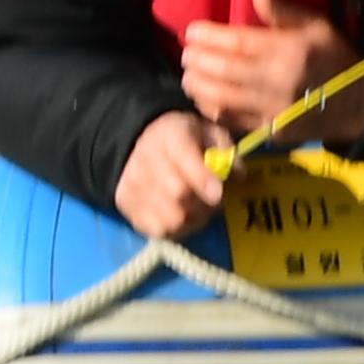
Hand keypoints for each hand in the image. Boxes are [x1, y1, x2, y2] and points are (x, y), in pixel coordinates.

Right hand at [115, 110, 233, 241]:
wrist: (140, 142)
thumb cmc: (185, 140)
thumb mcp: (210, 133)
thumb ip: (226, 151)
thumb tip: (236, 175)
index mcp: (170, 136)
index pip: (183, 157)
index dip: (202, 179)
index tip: (218, 193)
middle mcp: (145, 159)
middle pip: (177, 193)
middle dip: (204, 203)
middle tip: (213, 201)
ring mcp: (133, 185)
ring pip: (170, 217)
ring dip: (192, 220)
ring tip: (197, 210)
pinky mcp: (127, 205)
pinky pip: (157, 230)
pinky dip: (175, 230)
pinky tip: (181, 217)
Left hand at [181, 0, 363, 141]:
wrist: (361, 104)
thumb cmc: (334, 58)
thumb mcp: (317, 26)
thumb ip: (282, 9)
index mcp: (289, 51)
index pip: (236, 42)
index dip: (207, 37)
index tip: (192, 32)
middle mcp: (278, 81)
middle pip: (223, 70)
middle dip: (196, 60)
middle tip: (186, 54)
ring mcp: (273, 109)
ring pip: (221, 98)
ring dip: (197, 85)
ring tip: (189, 75)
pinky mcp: (271, 131)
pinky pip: (231, 120)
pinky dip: (211, 109)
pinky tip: (203, 98)